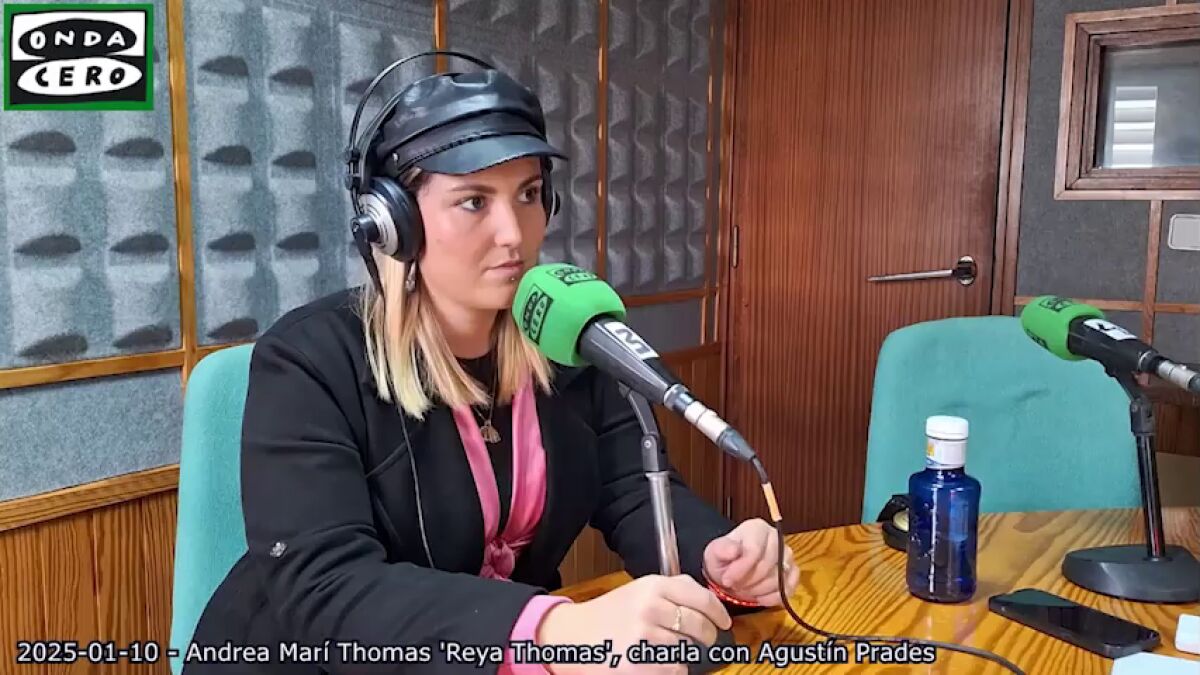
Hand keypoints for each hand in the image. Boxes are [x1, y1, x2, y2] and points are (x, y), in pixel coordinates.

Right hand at [536, 574, 731, 673]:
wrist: (572, 636)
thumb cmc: (608, 615)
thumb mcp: (638, 591)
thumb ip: (672, 590)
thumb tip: (708, 601)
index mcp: (653, 586)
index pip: (702, 599)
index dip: (719, 614)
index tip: (723, 623)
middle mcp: (650, 607)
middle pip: (700, 626)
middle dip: (707, 637)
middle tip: (704, 642)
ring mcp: (644, 635)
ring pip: (688, 649)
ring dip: (684, 654)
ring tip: (666, 650)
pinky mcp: (638, 662)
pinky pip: (675, 669)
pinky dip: (673, 669)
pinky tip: (656, 663)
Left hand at [703, 518, 799, 606]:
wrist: (732, 570)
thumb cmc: (724, 559)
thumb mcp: (715, 553)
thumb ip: (722, 549)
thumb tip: (734, 550)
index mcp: (757, 528)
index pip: (754, 550)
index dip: (740, 569)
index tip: (727, 580)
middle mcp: (776, 539)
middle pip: (767, 565)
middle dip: (748, 581)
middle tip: (735, 586)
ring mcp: (787, 556)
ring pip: (778, 579)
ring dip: (759, 590)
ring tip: (745, 589)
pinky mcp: (793, 573)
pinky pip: (788, 589)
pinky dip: (773, 597)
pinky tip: (759, 597)